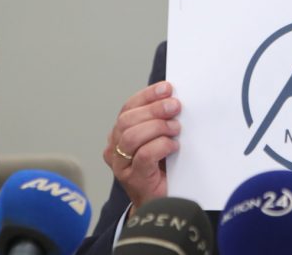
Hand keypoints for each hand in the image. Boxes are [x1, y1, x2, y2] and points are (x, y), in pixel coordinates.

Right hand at [103, 81, 180, 212]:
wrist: (162, 204)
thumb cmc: (163, 168)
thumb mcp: (160, 138)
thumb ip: (161, 121)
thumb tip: (174, 98)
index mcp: (120, 134)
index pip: (128, 108)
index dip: (147, 96)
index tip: (167, 88)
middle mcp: (115, 148)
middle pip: (127, 120)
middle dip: (154, 109)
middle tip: (176, 107)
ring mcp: (121, 165)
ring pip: (132, 136)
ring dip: (158, 127)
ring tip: (176, 129)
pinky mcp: (133, 178)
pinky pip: (144, 155)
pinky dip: (161, 146)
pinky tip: (174, 147)